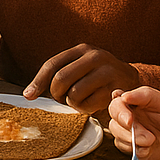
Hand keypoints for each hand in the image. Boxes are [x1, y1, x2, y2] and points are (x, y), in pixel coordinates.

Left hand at [24, 44, 139, 112]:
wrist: (131, 81)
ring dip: (72, 103)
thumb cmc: (97, 77)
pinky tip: (91, 105)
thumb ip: (58, 74)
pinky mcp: (116, 88)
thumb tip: (29, 93)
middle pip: (61, 79)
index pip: (52, 64)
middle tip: (62, 99)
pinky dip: (85, 109)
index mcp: (81, 49)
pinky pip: (89, 105)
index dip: (38, 81)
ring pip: (74, 93)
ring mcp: (107, 71)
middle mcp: (95, 56)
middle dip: (56, 94)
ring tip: (79, 101)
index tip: (29, 96)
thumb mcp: (79, 68)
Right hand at [108, 86, 159, 159]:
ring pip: (116, 134)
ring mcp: (132, 133)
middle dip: (126, 128)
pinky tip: (149, 150)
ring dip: (132, 140)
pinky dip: (135, 151)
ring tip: (152, 142)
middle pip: (113, 117)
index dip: (120, 111)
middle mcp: (133, 116)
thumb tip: (124, 95)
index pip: (118, 101)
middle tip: (147, 137)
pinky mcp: (134, 149)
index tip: (129, 120)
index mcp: (140, 102)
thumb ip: (148, 96)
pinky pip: (124, 149)